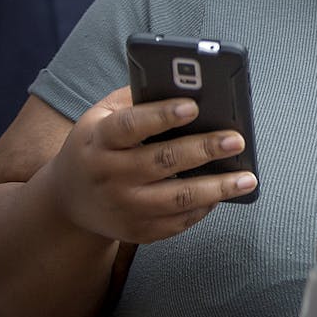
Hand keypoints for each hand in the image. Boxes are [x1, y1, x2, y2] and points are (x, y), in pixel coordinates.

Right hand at [44, 86, 256, 243]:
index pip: (130, 126)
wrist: (68, 199)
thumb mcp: (102, 116)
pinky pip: (178, 221)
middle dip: (204, 150)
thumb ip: (138, 99)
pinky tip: (225, 194)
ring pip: (178, 198)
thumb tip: (188, 85)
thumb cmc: (98, 145)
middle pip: (162, 161)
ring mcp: (123, 206)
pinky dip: (205, 207)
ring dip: (218, 188)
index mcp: (99, 140)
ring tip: (248, 178)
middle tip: (236, 140)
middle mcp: (108, 175)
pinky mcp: (137, 230)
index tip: (193, 106)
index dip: (161, 115)